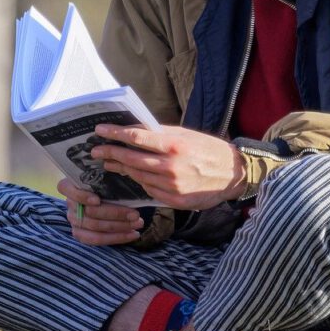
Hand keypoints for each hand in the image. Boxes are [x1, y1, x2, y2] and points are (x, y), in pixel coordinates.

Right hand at [57, 178, 142, 245]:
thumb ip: (108, 178)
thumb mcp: (106, 178)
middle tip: (135, 214)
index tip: (97, 200)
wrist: (105, 199)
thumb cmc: (106, 185)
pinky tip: (133, 234)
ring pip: (95, 227)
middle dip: (115, 214)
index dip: (81, 196)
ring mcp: (74, 221)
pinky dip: (117, 238)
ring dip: (120, 227)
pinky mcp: (81, 234)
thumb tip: (126, 176)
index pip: (66, 189)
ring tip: (138, 223)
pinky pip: (97, 240)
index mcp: (70, 186)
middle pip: (89, 212)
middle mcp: (70, 204)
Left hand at [89, 123, 245, 209]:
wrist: (233, 174)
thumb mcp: (186, 135)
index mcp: (174, 145)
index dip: (115, 134)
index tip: (99, 130)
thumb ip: (160, 134)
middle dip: (110, 154)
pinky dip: (141, 182)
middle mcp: (171, 167)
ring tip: (110, 163)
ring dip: (122, 168)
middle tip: (95, 151)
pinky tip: (134, 176)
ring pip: (138, 176)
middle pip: (131, 159)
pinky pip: (149, 190)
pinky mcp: (175, 200)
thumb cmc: (208, 149)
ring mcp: (172, 186)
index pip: (136, 137)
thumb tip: (134, 130)